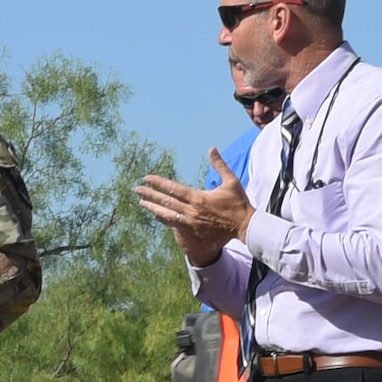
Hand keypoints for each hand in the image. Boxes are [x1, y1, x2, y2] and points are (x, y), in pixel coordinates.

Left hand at [134, 151, 255, 264]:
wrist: (245, 226)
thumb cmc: (238, 204)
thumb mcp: (231, 181)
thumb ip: (219, 165)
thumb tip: (212, 149)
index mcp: (198, 198)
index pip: (173, 188)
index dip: (158, 183)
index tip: (147, 178)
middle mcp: (191, 211)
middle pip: (166, 201)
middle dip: (150, 195)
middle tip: (137, 190)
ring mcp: (190, 223)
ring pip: (166, 214)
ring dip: (153, 208)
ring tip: (141, 203)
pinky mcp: (192, 232)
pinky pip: (173, 225)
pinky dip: (163, 219)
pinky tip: (156, 215)